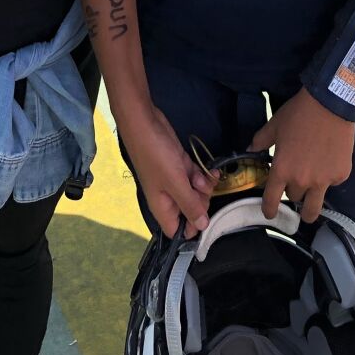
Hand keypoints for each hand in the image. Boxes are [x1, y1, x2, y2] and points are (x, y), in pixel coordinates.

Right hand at [120, 103, 215, 236]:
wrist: (145, 123)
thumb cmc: (156, 155)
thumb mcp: (176, 183)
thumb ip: (190, 205)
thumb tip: (202, 226)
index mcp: (162, 207)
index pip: (178, 230)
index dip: (192, 229)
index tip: (206, 218)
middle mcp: (168, 196)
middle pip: (190, 210)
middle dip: (202, 202)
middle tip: (203, 190)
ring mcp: (174, 180)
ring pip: (195, 192)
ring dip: (204, 186)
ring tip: (205, 176)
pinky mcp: (179, 165)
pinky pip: (195, 177)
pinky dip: (203, 174)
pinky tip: (210, 170)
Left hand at [250, 89, 354, 222]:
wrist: (330, 105)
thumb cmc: (299, 114)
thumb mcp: (275, 125)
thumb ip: (260, 141)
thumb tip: (250, 150)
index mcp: (282, 169)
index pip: (271, 200)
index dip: (269, 210)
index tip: (269, 214)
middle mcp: (302, 180)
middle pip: (294, 198)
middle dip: (293, 191)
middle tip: (295, 181)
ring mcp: (324, 180)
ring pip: (314, 205)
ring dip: (309, 205)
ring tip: (309, 207)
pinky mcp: (341, 175)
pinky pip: (332, 184)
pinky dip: (329, 178)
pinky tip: (330, 163)